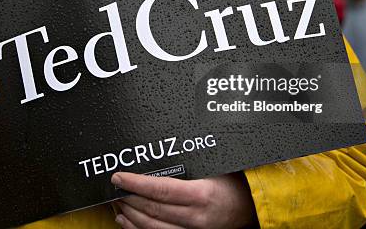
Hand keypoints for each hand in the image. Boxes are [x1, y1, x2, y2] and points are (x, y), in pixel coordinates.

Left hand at [111, 171, 257, 228]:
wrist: (252, 212)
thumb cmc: (235, 185)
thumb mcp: (216, 167)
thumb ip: (191, 161)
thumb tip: (163, 146)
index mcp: (201, 195)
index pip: (160, 189)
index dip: (136, 184)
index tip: (118, 177)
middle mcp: (195, 218)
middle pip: (152, 210)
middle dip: (128, 198)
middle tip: (112, 187)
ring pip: (152, 227)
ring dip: (129, 215)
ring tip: (116, 202)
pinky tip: (125, 221)